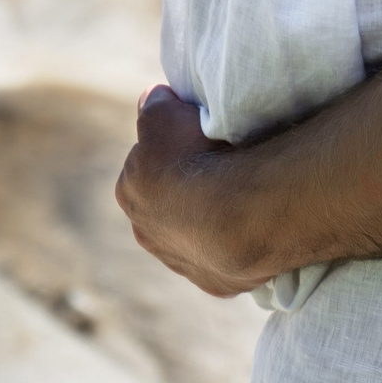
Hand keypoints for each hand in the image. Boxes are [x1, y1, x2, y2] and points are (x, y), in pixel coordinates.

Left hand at [114, 86, 246, 295]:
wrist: (239, 216)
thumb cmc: (199, 159)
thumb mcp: (166, 114)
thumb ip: (154, 106)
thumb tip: (151, 99)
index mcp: (130, 191)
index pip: (147, 163)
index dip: (173, 148)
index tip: (198, 140)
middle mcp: (147, 232)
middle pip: (168, 202)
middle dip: (188, 188)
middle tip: (221, 167)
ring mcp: (182, 262)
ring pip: (194, 233)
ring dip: (210, 218)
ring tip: (241, 196)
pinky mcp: (215, 283)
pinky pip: (224, 258)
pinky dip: (235, 243)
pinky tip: (251, 225)